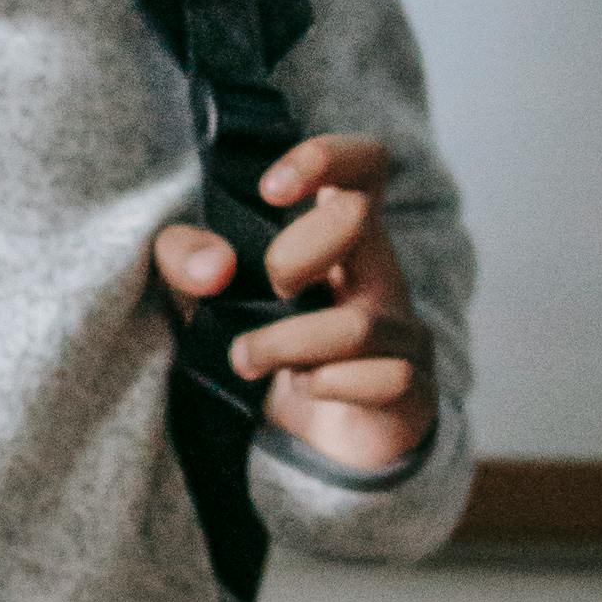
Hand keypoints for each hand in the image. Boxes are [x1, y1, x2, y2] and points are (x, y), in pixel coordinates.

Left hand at [154, 134, 435, 481]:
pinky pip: (383, 380)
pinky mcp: (413, 387)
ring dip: (284, 344)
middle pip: (356, 216)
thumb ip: (187, 265)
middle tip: (267, 290)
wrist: (321, 445)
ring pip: (357, 324)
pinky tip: (306, 389)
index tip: (269, 190)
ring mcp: (403, 330)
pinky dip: (327, 386)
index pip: (366, 163)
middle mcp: (381, 272)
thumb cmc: (273, 351)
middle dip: (290, 255)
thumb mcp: (209, 302)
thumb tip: (212, 267)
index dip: (324, 156)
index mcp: (340, 235)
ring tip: (246, 359)